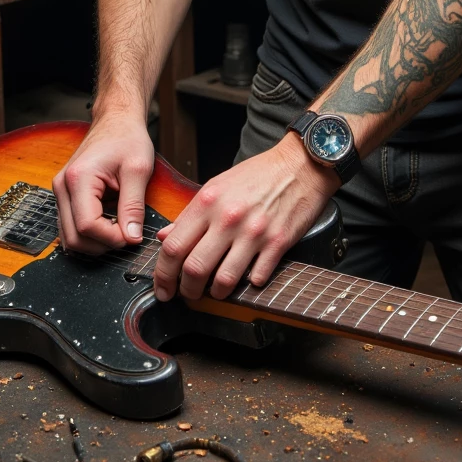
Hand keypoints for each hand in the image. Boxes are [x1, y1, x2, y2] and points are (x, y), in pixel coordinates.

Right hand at [54, 113, 154, 253]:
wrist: (116, 120)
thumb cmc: (127, 138)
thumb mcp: (138, 170)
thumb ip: (134, 206)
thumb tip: (132, 238)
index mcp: (79, 178)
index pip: (87, 226)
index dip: (111, 238)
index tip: (132, 235)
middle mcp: (62, 186)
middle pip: (73, 237)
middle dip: (102, 245)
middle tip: (127, 235)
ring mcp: (61, 191)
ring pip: (70, 236)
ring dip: (95, 241)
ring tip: (119, 228)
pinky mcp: (65, 195)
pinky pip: (71, 226)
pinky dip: (89, 233)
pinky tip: (109, 222)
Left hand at [152, 135, 337, 302]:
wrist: (299, 166)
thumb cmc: (257, 175)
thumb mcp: (216, 186)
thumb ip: (189, 214)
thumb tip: (164, 237)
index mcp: (207, 202)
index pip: (173, 247)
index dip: (163, 274)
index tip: (163, 286)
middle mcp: (228, 218)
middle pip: (194, 269)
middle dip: (186, 290)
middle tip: (187, 295)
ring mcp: (254, 232)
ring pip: (224, 280)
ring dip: (216, 293)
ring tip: (215, 292)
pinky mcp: (278, 243)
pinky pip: (257, 278)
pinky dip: (248, 285)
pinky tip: (246, 279)